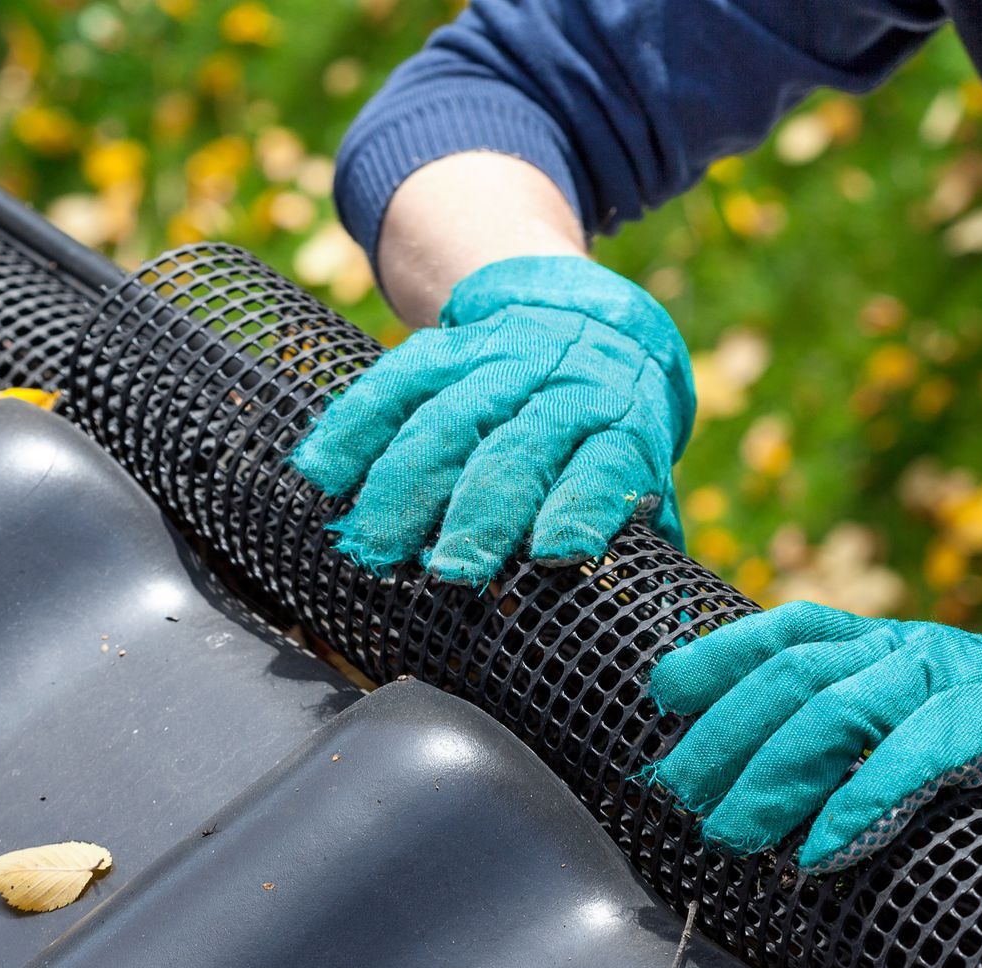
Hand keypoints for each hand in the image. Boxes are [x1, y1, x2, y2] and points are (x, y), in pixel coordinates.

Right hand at [292, 255, 693, 585]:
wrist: (587, 323)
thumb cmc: (610, 432)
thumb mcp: (643, 473)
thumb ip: (643, 539)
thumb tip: (659, 630)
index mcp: (620, 426)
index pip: (604, 467)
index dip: (580, 506)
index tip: (554, 554)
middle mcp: (562, 389)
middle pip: (519, 448)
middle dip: (481, 513)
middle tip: (451, 572)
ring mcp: (500, 363)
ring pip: (449, 418)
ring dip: (406, 484)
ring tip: (375, 545)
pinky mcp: (445, 347)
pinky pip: (393, 381)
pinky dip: (354, 425)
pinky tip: (322, 471)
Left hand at [644, 603, 981, 908]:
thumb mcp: (938, 723)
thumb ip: (872, 734)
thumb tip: (779, 783)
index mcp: (898, 645)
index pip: (790, 631)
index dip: (720, 653)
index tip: (661, 691)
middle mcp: (918, 650)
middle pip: (793, 676)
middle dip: (722, 735)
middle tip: (674, 793)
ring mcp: (961, 680)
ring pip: (837, 711)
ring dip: (772, 776)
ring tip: (729, 833)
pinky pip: (917, 758)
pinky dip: (861, 803)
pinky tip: (822, 849)